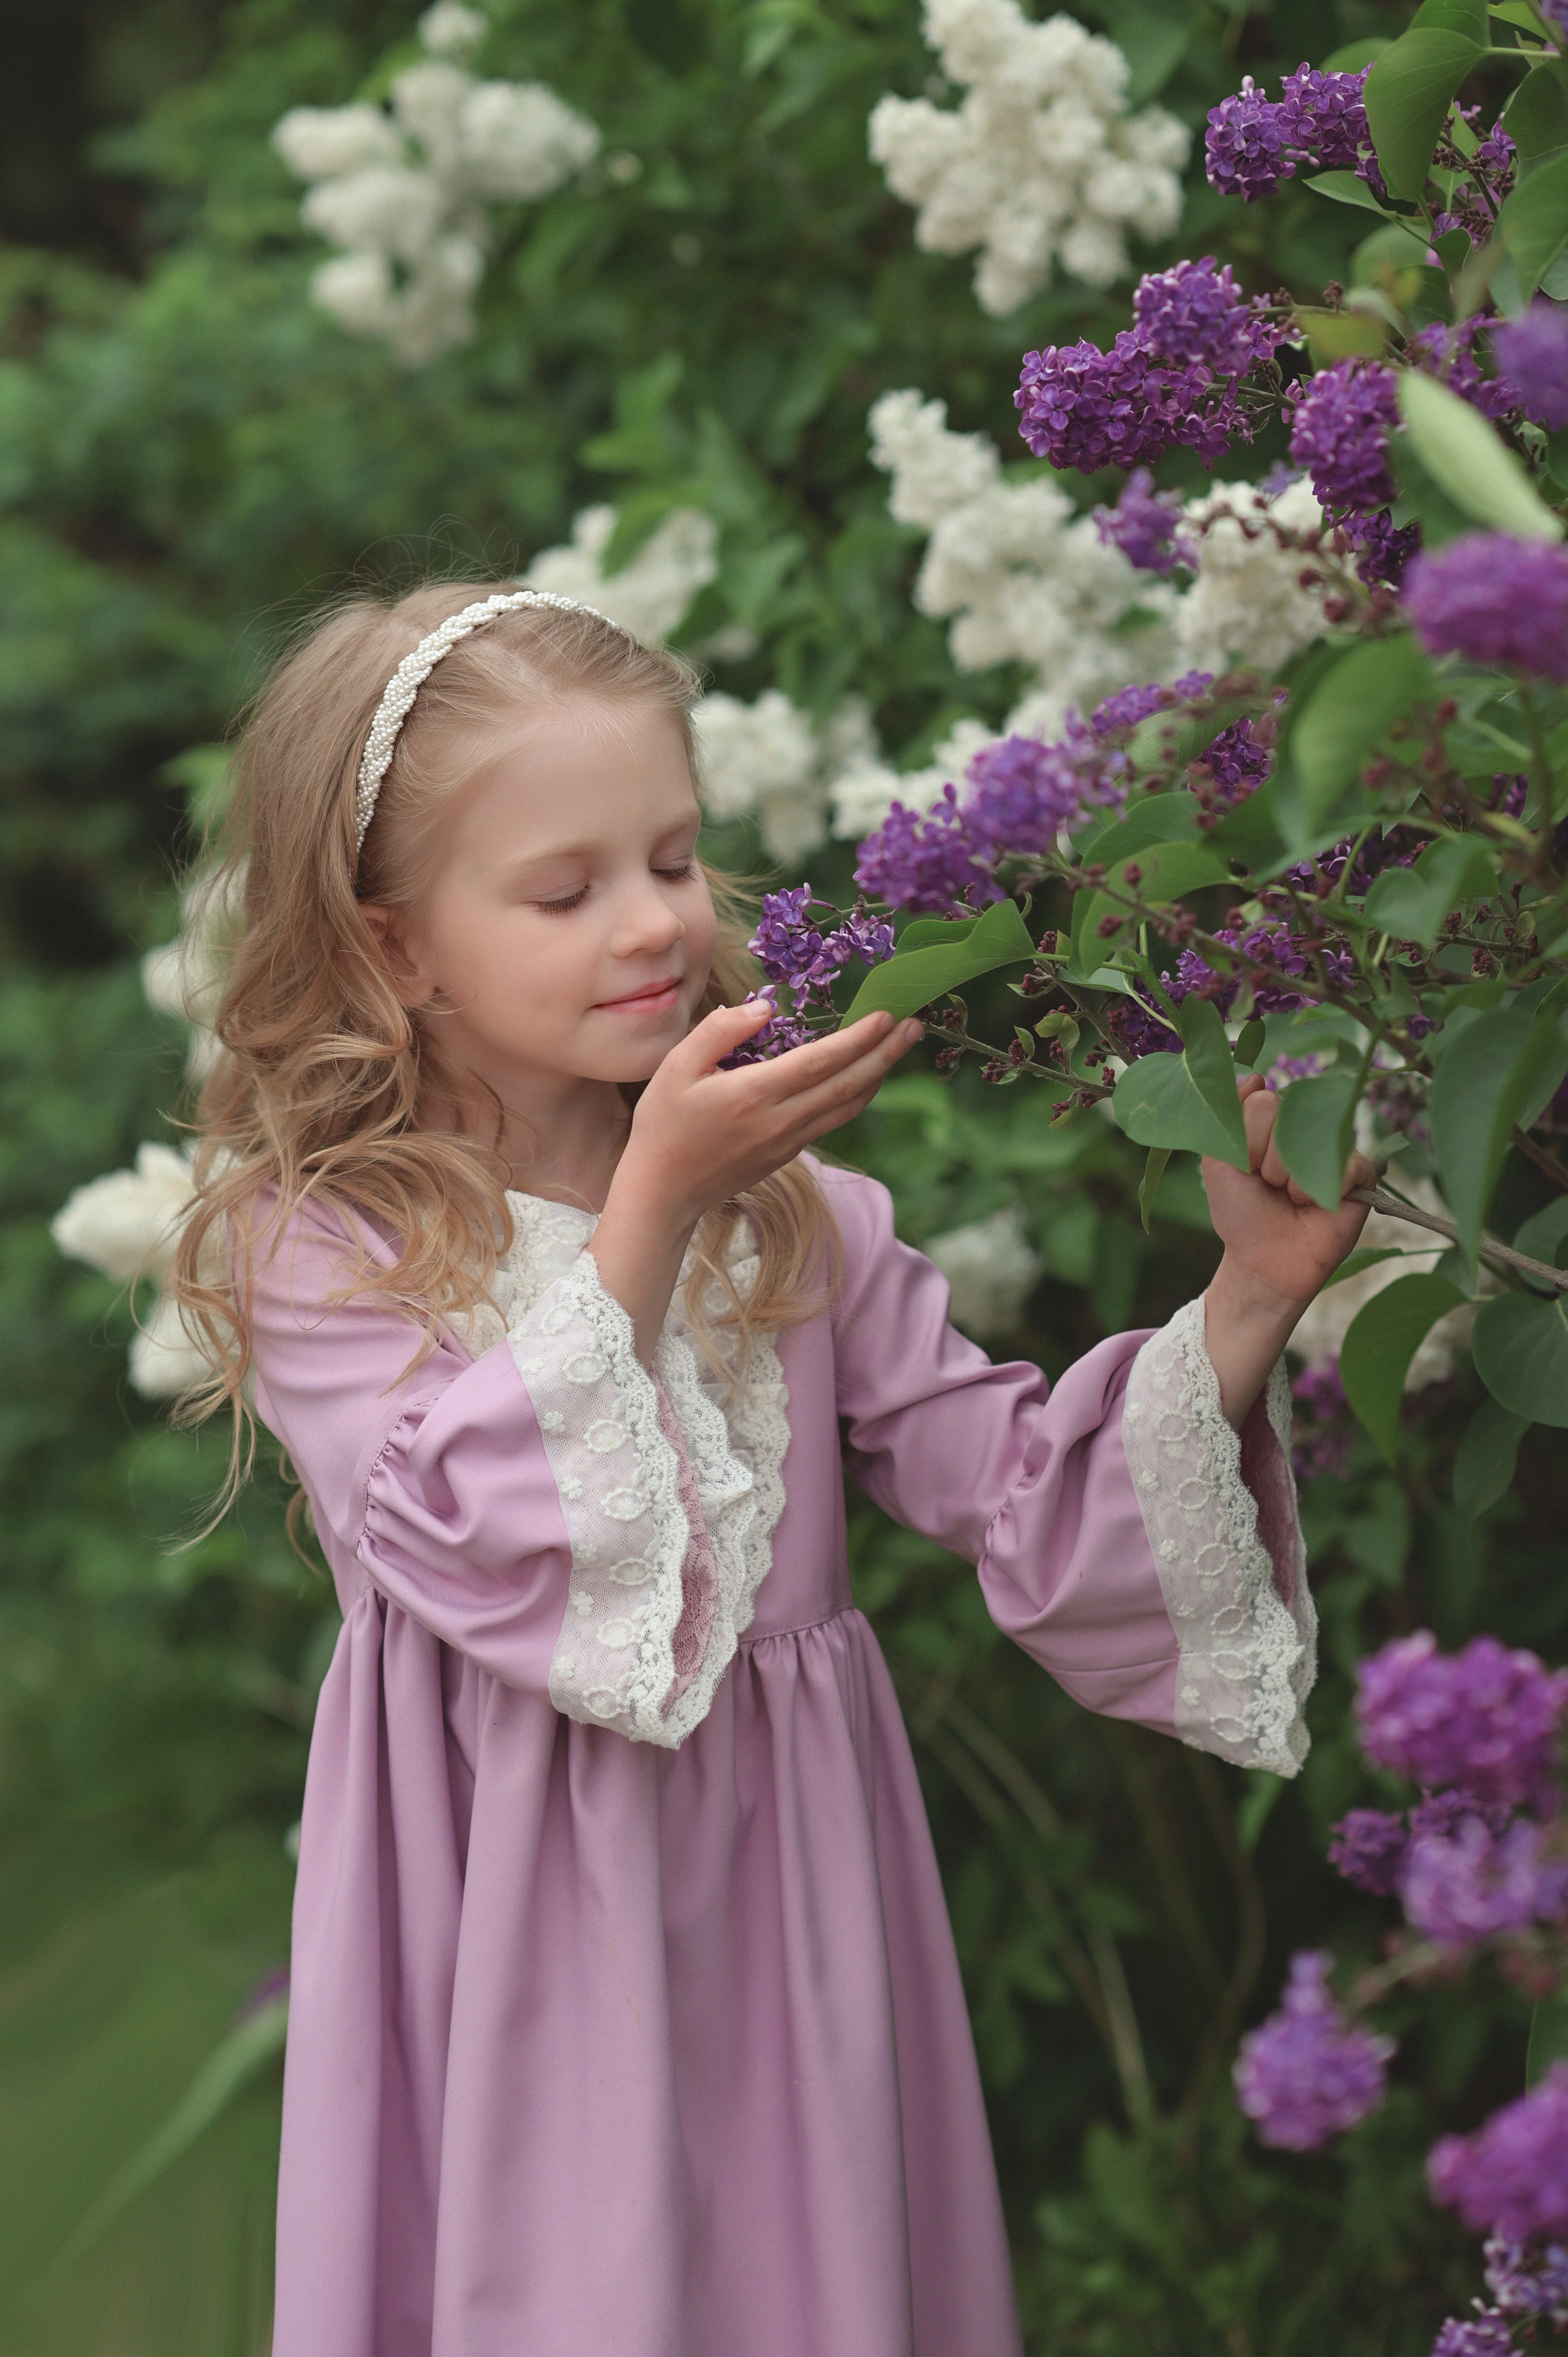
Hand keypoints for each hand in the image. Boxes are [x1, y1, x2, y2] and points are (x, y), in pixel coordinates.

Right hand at [589, 1001, 920, 1358]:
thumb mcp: (676, 1067)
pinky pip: (834, 1118)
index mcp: (754, 1095)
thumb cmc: (664, 1125)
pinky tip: (867, 1075)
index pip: (819, 1061)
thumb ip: (720, 1031)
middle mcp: (781, 1120)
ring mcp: (789, 1140)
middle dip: (886, 1052)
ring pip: (848, 1105)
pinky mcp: (789, 1152)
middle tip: (916, 1023)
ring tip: (903, 1044)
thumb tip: (765, 1010)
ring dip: (880, 1073)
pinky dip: (858, 1093)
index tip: (886, 1014)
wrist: (664, 1191)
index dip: (858, 1038)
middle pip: (848, 1084)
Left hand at [1199, 1072, 1374, 1426]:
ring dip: (1291, 1179)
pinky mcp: (1360, 1175)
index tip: (1245, 1170)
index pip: (1264, 1102)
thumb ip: (1230, 1115)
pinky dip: (1322, 1190)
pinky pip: (1347, 1163)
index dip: (1249, 1142)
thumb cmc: (1240, 1212)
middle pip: (1289, 1114)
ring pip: (1314, 1139)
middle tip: (1269, 1186)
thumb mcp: (1218, 1162)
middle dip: (1267, 1160)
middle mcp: (1305, 1128)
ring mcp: (1334, 1148)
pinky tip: (1314, 1206)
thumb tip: (1255, 1073)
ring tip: (1290, 1199)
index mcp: (1272, 1121)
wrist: (1262, 1261)